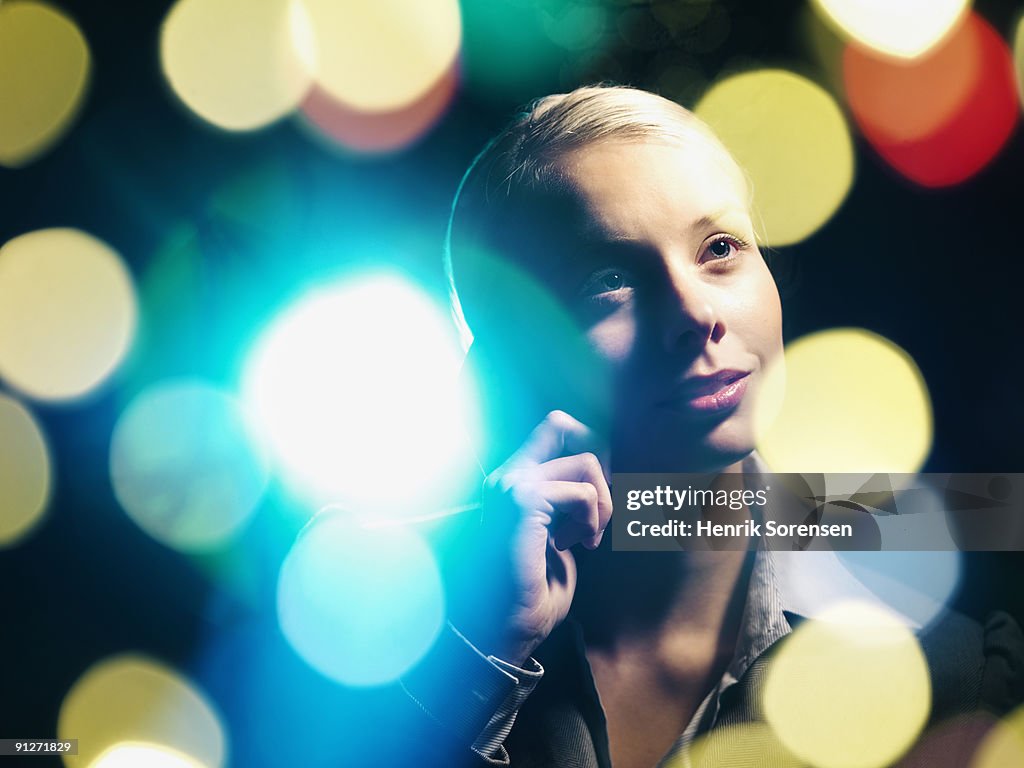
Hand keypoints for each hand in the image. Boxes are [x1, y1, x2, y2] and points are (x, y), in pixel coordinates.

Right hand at [455, 410, 611, 665]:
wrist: (508, 630)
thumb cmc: (534, 593)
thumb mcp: (563, 535)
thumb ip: (574, 503)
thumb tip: (607, 476)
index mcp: (513, 480)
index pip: (553, 425)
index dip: (586, 443)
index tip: (598, 491)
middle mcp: (506, 475)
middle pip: (562, 422)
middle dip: (595, 459)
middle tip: (599, 505)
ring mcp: (511, 485)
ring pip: (584, 459)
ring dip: (602, 503)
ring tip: (586, 537)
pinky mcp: (522, 502)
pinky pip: (583, 493)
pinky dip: (593, 519)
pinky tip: (577, 545)